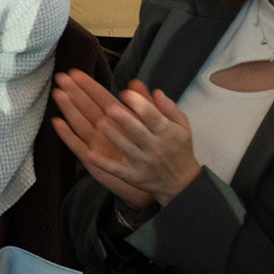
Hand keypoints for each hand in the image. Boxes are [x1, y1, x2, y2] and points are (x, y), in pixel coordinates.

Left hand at [51, 69, 200, 208]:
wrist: (183, 182)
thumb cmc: (178, 148)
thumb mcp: (181, 126)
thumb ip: (168, 108)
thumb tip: (156, 91)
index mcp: (166, 131)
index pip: (153, 116)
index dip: (141, 105)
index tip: (127, 93)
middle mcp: (155, 146)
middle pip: (138, 131)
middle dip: (125, 119)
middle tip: (110, 107)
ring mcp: (143, 162)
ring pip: (126, 148)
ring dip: (114, 136)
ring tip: (100, 123)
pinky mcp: (134, 176)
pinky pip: (118, 170)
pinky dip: (104, 164)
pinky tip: (91, 155)